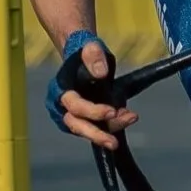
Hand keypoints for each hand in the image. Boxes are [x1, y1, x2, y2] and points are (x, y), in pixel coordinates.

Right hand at [49, 32, 135, 150]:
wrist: (83, 58)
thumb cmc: (85, 53)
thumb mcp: (90, 47)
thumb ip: (94, 56)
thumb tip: (101, 73)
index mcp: (60, 90)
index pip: (73, 106)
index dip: (91, 111)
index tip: (112, 111)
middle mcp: (63, 107)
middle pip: (76, 126)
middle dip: (96, 135)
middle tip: (113, 143)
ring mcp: (74, 116)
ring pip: (89, 130)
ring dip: (110, 129)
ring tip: (131, 118)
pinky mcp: (86, 120)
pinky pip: (98, 127)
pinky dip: (113, 124)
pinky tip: (128, 116)